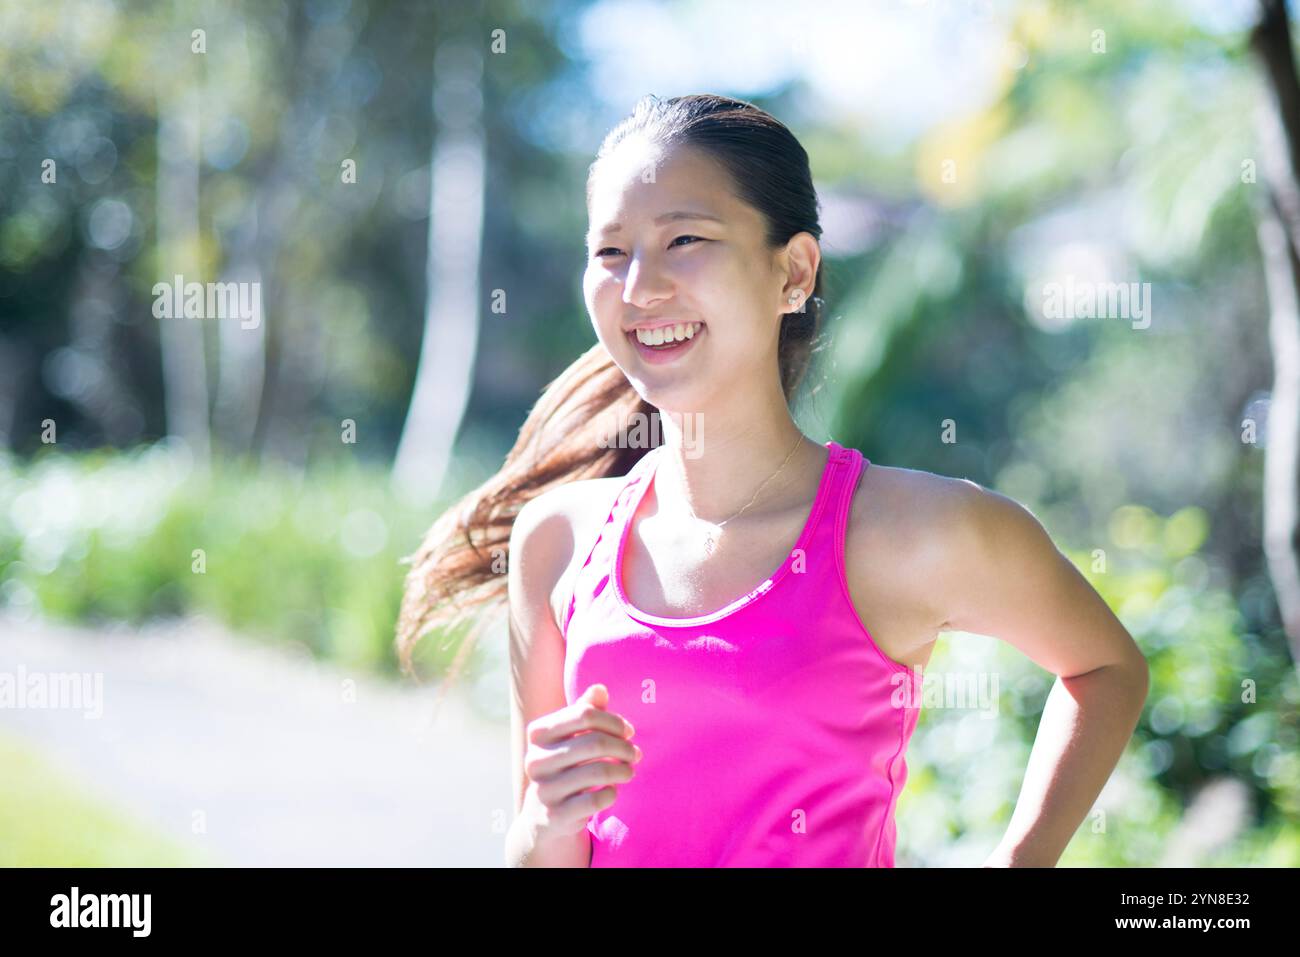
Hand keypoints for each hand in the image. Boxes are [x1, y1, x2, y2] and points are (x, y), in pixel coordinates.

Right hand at [521, 683, 641, 840]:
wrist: (544, 816)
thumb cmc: (566, 764)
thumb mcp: (571, 736)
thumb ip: (585, 710)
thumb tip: (600, 689)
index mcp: (538, 733)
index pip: (584, 714)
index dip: (613, 721)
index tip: (627, 731)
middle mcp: (535, 760)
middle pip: (595, 742)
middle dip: (623, 747)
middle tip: (635, 754)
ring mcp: (544, 789)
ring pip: (599, 771)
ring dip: (623, 770)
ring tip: (629, 771)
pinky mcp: (556, 815)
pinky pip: (597, 800)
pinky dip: (612, 793)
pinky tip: (612, 791)